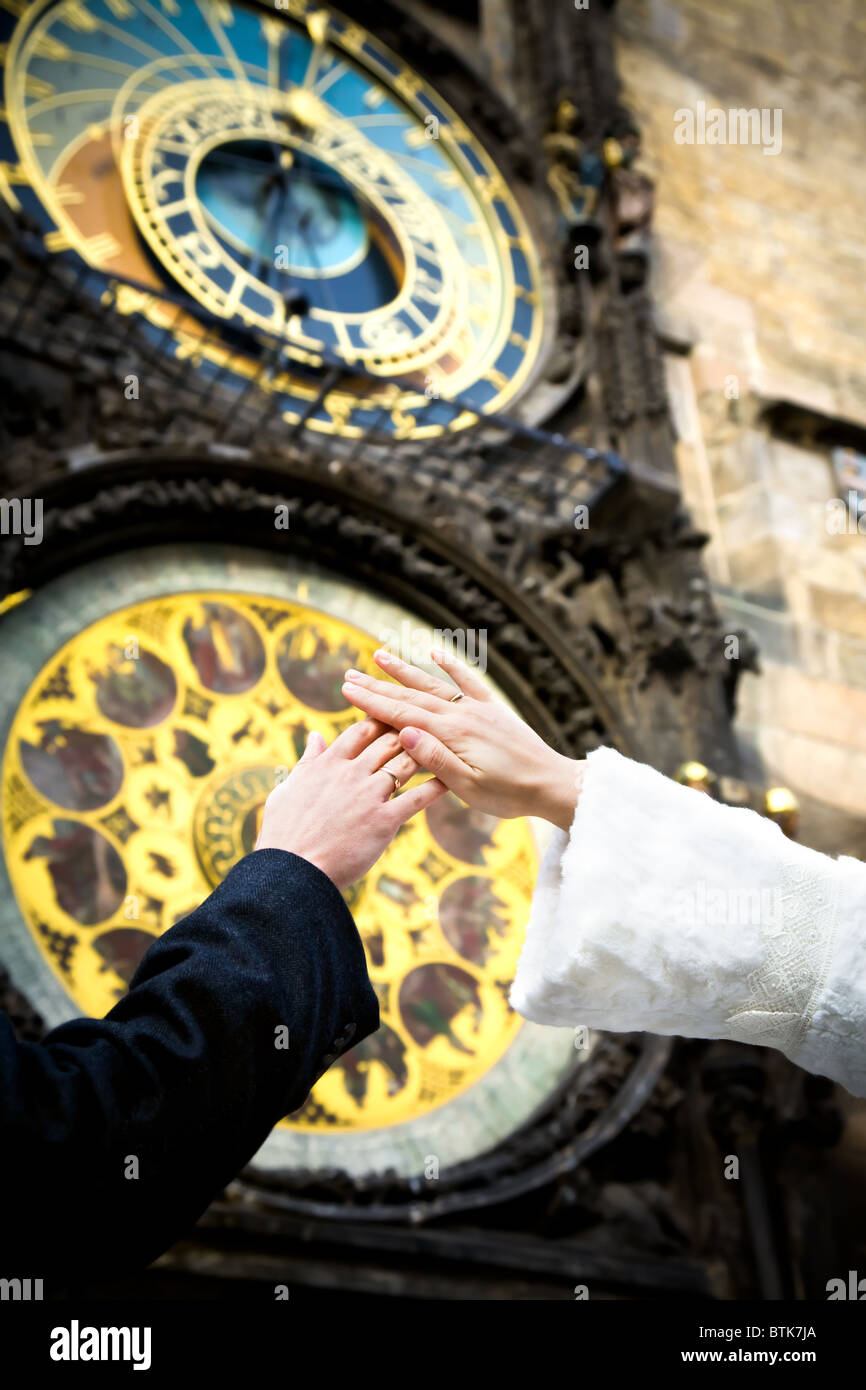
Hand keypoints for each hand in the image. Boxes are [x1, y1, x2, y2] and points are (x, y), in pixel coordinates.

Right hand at [255, 719, 444, 888]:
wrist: (291, 870)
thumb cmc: (284, 832)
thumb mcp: (290, 788)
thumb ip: (308, 760)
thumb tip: (315, 736)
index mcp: (328, 763)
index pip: (361, 730)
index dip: (381, 718)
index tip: (395, 716)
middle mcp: (351, 773)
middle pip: (388, 740)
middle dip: (408, 731)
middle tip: (427, 726)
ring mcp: (369, 795)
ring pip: (405, 763)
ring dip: (425, 753)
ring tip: (442, 746)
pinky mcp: (383, 821)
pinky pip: (417, 799)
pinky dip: (435, 788)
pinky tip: (450, 781)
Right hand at [340, 650, 582, 830]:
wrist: (551, 784)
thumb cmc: (509, 794)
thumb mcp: (468, 786)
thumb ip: (435, 759)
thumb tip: (403, 731)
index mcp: (452, 734)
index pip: (402, 714)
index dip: (372, 702)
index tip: (346, 691)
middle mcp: (462, 715)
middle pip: (411, 696)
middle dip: (378, 685)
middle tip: (349, 674)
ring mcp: (478, 709)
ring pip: (433, 684)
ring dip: (405, 671)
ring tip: (380, 655)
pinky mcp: (492, 710)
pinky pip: (468, 682)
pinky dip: (451, 666)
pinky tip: (436, 652)